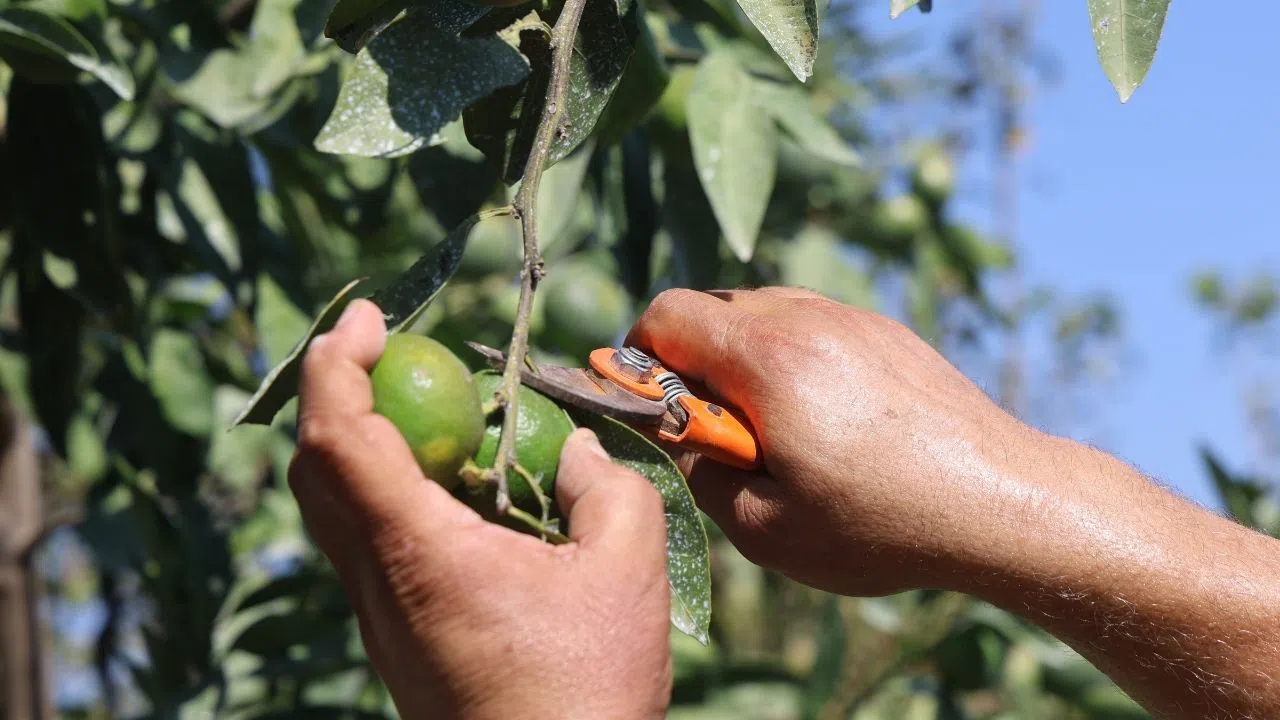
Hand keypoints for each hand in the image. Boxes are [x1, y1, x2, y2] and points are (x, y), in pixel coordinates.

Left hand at [289, 300, 671, 718]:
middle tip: (385, 348)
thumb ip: (605, 489)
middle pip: (315, 468)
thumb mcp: (625, 570)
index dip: (335, 362)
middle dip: (335, 390)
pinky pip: (369, 544)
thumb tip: (573, 453)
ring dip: (362, 441)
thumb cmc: (587, 688)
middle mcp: (376, 583)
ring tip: (431, 413)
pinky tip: (459, 493)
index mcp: (415, 552)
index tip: (369, 317)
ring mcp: (381, 617)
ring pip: (335, 509)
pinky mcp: (400, 639)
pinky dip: (390, 491)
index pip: (338, 435)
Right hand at [629, 288, 1279, 719]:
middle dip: (690, 358)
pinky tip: (822, 417)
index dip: (638, 356)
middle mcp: (808, 318)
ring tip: (771, 424)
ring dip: (741, 355)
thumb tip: (667, 430)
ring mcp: (852, 318)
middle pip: (711, 304)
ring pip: (761, 308)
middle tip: (712, 425)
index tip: (646, 402)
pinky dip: (789, 354)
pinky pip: (810, 321)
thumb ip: (696, 469)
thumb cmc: (880, 524)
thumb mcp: (764, 526)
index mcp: (767, 358)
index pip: (666, 314)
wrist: (1002, 503)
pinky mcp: (885, 331)